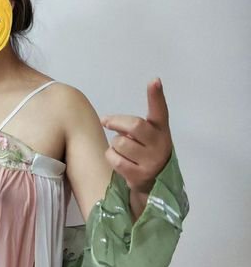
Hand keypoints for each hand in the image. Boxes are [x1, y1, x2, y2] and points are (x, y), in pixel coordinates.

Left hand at [100, 78, 172, 193]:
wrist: (154, 186)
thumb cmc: (146, 154)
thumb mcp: (148, 137)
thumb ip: (136, 127)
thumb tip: (109, 122)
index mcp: (161, 130)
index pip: (160, 110)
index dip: (156, 95)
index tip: (154, 80)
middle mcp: (160, 144)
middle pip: (135, 125)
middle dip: (116, 122)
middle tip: (105, 121)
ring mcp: (151, 161)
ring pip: (120, 143)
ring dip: (114, 144)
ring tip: (122, 149)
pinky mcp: (140, 175)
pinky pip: (115, 159)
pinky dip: (111, 156)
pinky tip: (119, 160)